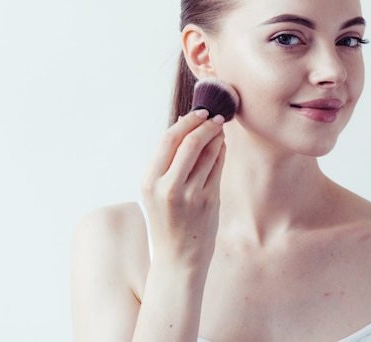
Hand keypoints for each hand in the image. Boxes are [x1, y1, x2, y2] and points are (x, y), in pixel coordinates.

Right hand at [141, 109, 224, 268]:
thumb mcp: (156, 191)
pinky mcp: (209, 201)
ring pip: (208, 152)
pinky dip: (221, 152)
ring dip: (216, 135)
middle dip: (205, 124)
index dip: (186, 121)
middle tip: (216, 116)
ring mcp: (190, 194)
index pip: (168, 140)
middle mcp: (168, 187)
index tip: (199, 112)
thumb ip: (168, 161)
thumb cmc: (167, 220)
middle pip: (190, 142)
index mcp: (149, 181)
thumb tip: (184, 123)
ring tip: (219, 128)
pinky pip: (218, 167)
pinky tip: (221, 145)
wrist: (178, 258)